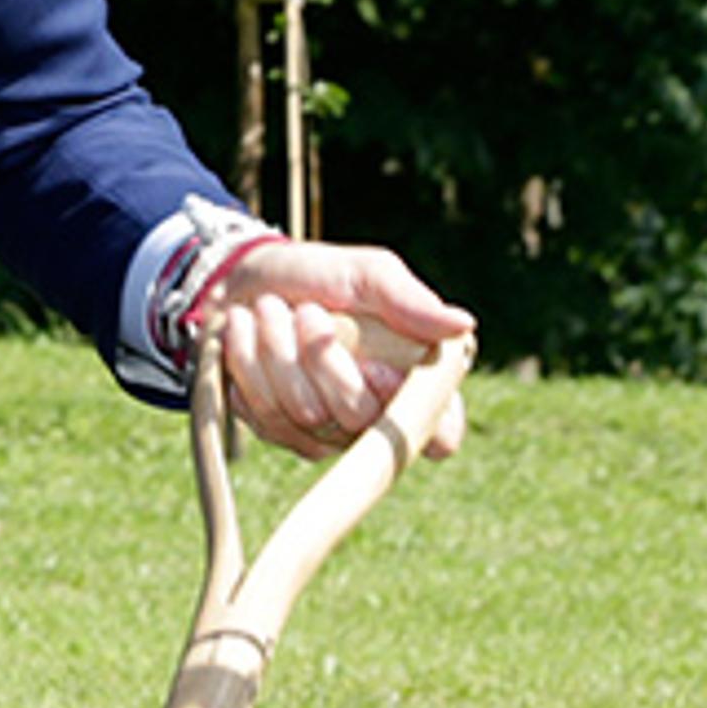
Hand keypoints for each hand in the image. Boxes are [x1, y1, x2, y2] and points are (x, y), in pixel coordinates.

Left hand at [206, 236, 473, 462]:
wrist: (243, 282)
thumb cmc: (317, 276)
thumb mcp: (365, 273)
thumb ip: (408, 300)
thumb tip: (463, 324)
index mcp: (411, 378)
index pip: (441, 432)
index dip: (410, 412)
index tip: (377, 365)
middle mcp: (374, 416)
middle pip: (357, 417)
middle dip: (322, 357)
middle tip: (307, 311)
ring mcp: (325, 432)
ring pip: (305, 414)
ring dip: (278, 351)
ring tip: (271, 311)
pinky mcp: (280, 433)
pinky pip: (265, 415)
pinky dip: (249, 363)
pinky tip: (247, 336)